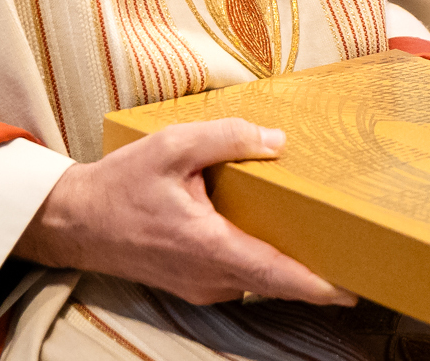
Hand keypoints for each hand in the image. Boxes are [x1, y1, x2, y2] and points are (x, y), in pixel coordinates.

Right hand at [15, 119, 353, 305]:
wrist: (76, 221)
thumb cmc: (121, 184)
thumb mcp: (173, 146)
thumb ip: (226, 138)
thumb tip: (276, 141)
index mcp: (209, 246)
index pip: (275, 273)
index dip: (316, 285)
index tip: (351, 290)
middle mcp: (209, 276)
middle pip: (274, 280)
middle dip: (314, 274)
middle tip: (353, 256)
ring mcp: (201, 285)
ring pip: (257, 278)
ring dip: (286, 265)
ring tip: (321, 240)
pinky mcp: (194, 283)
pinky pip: (238, 275)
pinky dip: (260, 262)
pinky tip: (271, 235)